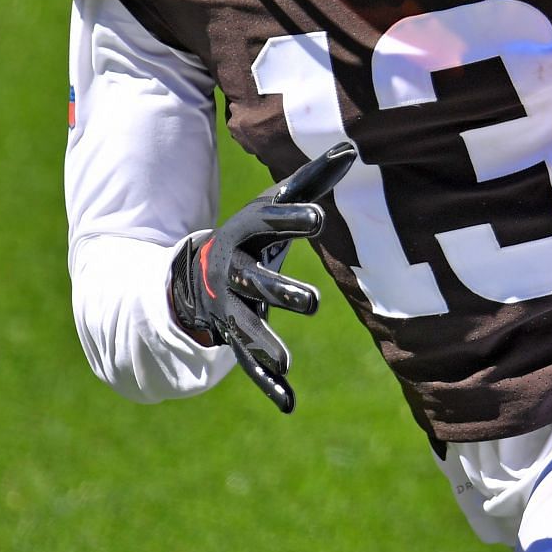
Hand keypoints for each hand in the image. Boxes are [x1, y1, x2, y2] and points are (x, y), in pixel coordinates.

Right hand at [169, 143, 355, 412]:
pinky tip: (288, 402)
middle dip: (280, 291)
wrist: (201, 272)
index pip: (269, 222)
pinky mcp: (235, 336)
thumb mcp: (275, 204)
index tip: (318, 218)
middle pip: (258, 281)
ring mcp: (232, 307)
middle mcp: (235, 271)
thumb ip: (312, 181)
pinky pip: (249, 362)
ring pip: (247, 327)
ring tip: (284, 360)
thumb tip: (350, 148)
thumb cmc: (253, 233)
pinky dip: (267, 384)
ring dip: (264, 344)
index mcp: (247, 232)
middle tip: (311, 302)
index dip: (292, 219)